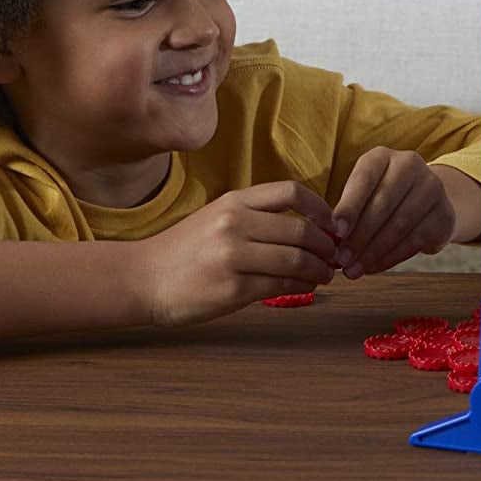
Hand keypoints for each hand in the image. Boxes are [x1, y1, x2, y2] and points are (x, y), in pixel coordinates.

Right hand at [138, 179, 339, 327]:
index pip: (291, 192)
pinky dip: (302, 287)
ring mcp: (233, 255)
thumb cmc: (184, 251)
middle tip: (334, 256)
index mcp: (233, 201)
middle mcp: (234, 223)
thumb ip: (256, 217)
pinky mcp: (233, 288)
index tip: (332, 225)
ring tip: (324, 275)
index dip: (321, 208)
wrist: (145, 278)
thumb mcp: (217, 218)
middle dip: (327, 246)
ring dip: (320, 269)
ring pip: (296, 259)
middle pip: (301, 229)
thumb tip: (307, 228)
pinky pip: (282, 285)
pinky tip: (306, 288)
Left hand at [331, 148, 456, 278]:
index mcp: (382, 156)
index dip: (349, 206)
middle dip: (359, 236)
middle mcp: (410, 165)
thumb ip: (348, 212)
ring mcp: (432, 188)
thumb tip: (332, 241)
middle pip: (382, 204)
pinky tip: (374, 267)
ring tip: (354, 269)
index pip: (364, 178)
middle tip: (342, 259)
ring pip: (399, 225)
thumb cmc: (381, 198)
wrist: (425, 202)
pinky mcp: (444, 214)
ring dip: (373, 252)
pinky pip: (414, 240)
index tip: (337, 232)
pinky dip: (391, 257)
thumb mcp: (363, 194)